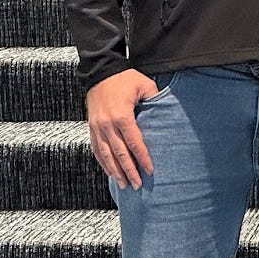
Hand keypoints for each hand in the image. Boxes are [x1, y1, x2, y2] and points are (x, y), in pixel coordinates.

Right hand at [86, 69, 158, 188]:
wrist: (100, 72)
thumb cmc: (124, 78)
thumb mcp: (144, 85)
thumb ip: (155, 100)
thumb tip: (167, 115)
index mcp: (122, 115)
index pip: (134, 142)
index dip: (143, 158)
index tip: (150, 171)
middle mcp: (107, 123)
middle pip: (119, 153)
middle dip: (129, 171)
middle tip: (138, 185)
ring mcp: (97, 126)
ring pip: (106, 154)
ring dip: (115, 171)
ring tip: (124, 184)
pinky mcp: (91, 127)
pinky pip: (96, 149)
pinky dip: (103, 162)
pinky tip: (110, 172)